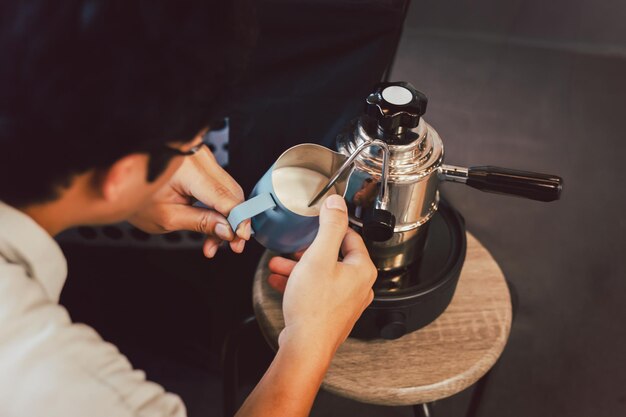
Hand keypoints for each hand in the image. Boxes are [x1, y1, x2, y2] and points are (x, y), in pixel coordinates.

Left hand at [129, 144, 250, 256]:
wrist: (120, 182)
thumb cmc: (136, 198)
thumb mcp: (168, 217)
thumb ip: (201, 223)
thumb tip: (228, 230)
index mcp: (188, 169)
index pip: (225, 196)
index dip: (237, 219)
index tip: (240, 238)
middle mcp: (199, 157)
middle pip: (231, 192)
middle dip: (235, 221)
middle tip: (233, 246)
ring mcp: (202, 157)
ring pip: (228, 190)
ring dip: (227, 217)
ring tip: (216, 242)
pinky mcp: (202, 162)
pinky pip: (219, 185)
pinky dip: (220, 206)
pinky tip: (214, 227)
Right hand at [268, 195, 376, 355]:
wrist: (305, 346)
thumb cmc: (313, 307)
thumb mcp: (318, 256)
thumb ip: (329, 226)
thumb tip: (337, 203)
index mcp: (362, 269)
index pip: (350, 236)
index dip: (330, 227)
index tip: (315, 223)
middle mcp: (358, 286)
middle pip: (334, 256)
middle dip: (307, 250)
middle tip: (293, 248)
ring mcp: (346, 302)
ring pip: (322, 274)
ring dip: (299, 267)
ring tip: (279, 264)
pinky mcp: (332, 313)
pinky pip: (316, 291)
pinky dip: (299, 283)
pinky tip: (280, 282)